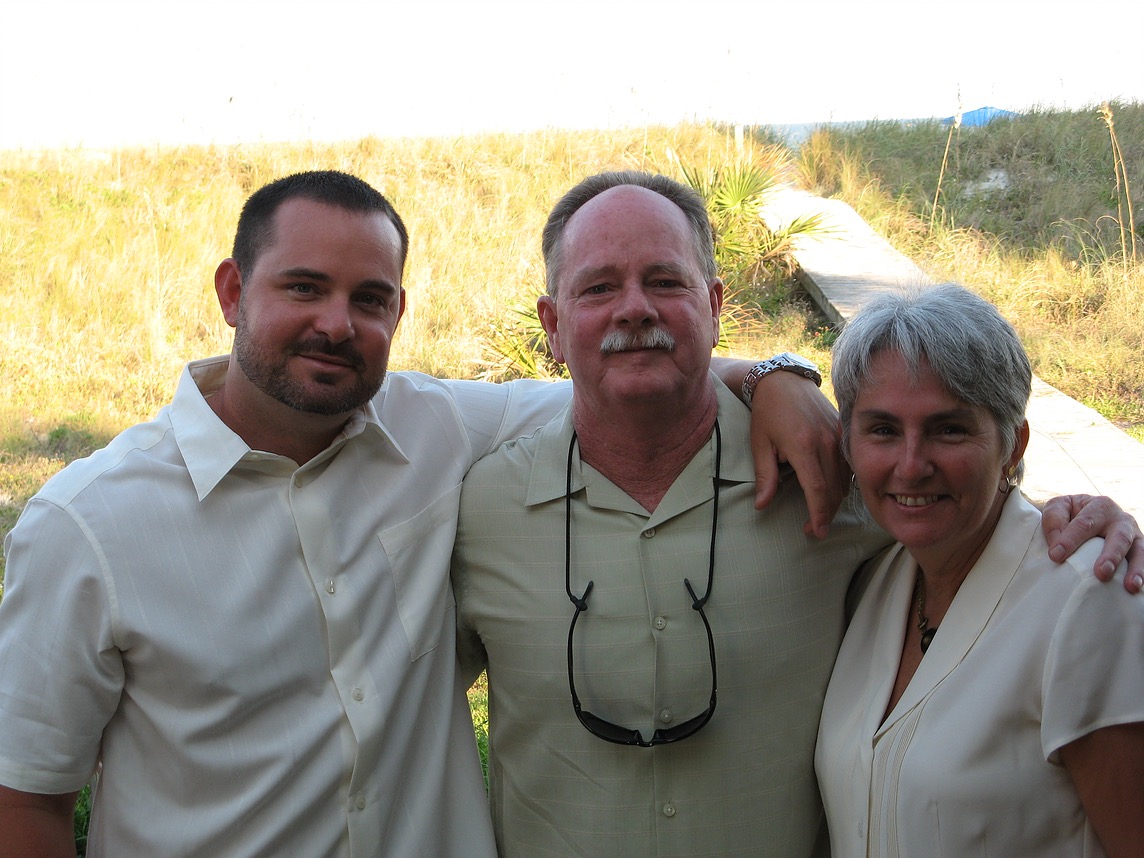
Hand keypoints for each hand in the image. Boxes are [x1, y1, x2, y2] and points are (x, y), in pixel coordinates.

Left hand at [748, 371, 848, 537]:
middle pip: (834, 488)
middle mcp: (826, 441)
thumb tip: (761, 505)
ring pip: (844, 479)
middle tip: (814, 529)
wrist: (784, 380)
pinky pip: (848, 464)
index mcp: (804, 445)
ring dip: (835, 500)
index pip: (817, 489)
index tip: (816, 531)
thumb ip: (764, 476)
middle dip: (826, 513)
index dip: (818, 514)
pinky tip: (831, 491)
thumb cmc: (768, 412)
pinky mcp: (844, 431)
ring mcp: (838, 435)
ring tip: (821, 513)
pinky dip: (842, 482)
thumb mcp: (760, 444)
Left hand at [1042, 494, 1143, 592]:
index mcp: (1099, 507)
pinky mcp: (1139, 550)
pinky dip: (1143, 574)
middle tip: (1101, 573)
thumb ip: (1054, 520)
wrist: (1088, 513)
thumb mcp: (1058, 507)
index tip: (1055, 556)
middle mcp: (1120, 520)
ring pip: (1139, 551)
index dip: (1070, 540)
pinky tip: (1137, 588)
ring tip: (1130, 585)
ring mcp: (1134, 535)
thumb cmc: (1070, 513)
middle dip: (1111, 556)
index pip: (1084, 524)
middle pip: (1119, 537)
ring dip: (1135, 569)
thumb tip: (1057, 546)